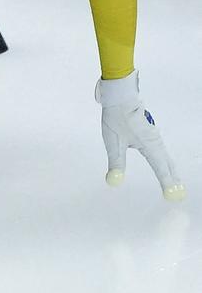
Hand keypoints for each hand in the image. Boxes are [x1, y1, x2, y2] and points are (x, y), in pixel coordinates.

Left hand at [95, 72, 184, 199]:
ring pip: (165, 157)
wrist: (120, 97)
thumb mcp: (113, 142)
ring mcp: (154, 137)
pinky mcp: (150, 133)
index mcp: (149, 145)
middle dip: (173, 179)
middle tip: (179, 193)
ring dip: (171, 170)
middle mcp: (155, 142)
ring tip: (174, 182)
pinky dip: (165, 161)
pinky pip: (160, 151)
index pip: (160, 168)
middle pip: (167, 164)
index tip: (173, 195)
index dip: (167, 183)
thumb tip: (114, 180)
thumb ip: (115, 162)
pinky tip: (163, 164)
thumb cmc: (117, 117)